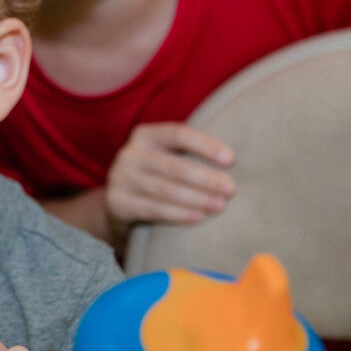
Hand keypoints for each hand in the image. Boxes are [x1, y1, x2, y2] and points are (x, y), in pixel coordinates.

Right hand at [105, 122, 235, 224]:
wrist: (121, 204)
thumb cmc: (158, 177)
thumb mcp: (167, 158)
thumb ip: (190, 154)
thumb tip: (233, 161)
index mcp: (145, 135)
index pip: (177, 134)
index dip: (205, 145)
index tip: (231, 159)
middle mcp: (129, 154)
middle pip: (172, 165)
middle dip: (205, 178)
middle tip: (231, 189)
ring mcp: (119, 178)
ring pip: (164, 189)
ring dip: (196, 198)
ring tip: (219, 205)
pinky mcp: (117, 203)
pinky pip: (153, 209)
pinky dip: (178, 214)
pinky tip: (198, 217)